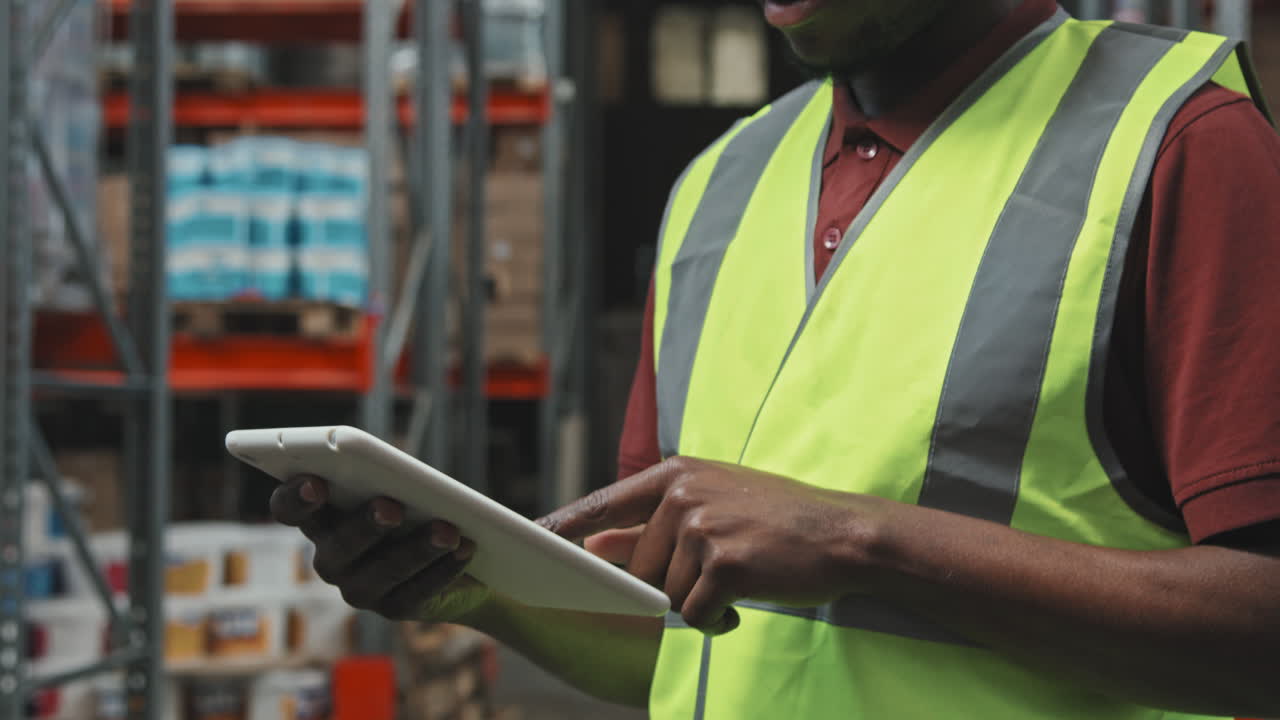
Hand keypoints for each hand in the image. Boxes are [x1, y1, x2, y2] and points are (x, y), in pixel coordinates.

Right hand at [270, 475, 489, 623]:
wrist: (457, 558)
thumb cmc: (417, 505)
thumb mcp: (400, 486)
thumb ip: (389, 479)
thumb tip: (404, 478)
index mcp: (321, 519)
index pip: (288, 509)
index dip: (295, 498)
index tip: (316, 482)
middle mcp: (331, 558)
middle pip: (337, 547)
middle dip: (364, 526)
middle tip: (391, 507)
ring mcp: (359, 589)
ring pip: (381, 573)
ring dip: (416, 549)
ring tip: (447, 530)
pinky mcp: (394, 609)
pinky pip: (416, 593)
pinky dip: (443, 569)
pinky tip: (463, 549)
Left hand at [539, 457, 875, 634]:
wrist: (844, 535)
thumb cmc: (777, 522)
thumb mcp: (712, 508)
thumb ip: (651, 526)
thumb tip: (596, 545)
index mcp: (676, 475)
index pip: (605, 501)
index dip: (567, 523)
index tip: (531, 536)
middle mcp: (682, 495)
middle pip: (640, 566)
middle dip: (671, 586)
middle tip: (717, 576)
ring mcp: (701, 526)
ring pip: (668, 594)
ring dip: (699, 604)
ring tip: (738, 583)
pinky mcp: (723, 562)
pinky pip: (696, 613)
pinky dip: (716, 621)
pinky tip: (743, 604)